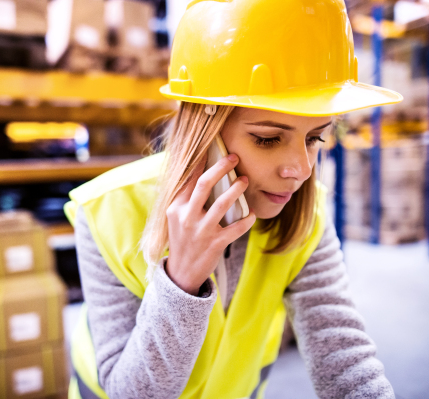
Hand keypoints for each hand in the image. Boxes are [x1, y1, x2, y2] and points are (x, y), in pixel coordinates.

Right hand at [165, 153, 255, 294]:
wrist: (181, 273)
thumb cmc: (182, 240)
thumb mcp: (176, 218)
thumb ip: (185, 199)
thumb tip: (198, 173)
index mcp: (176, 208)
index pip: (189, 179)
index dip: (202, 162)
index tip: (214, 149)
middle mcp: (187, 217)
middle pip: (204, 184)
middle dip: (221, 168)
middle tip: (234, 158)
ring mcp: (201, 231)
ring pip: (222, 204)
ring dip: (237, 190)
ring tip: (245, 181)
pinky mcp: (215, 244)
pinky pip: (236, 228)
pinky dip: (247, 219)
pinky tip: (252, 213)